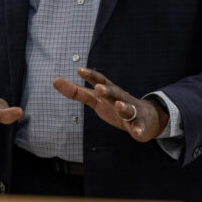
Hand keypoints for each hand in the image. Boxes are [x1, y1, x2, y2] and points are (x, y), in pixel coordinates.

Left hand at [53, 68, 168, 141]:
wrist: (146, 117)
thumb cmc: (115, 106)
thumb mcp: (95, 99)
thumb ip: (77, 92)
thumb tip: (55, 80)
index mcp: (110, 92)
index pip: (100, 81)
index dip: (90, 76)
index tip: (79, 70)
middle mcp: (121, 99)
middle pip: (115, 93)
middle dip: (108, 90)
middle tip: (99, 88)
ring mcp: (132, 111)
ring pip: (128, 109)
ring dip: (123, 107)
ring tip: (119, 106)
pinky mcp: (140, 124)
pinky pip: (139, 127)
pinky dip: (139, 128)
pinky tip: (137, 131)